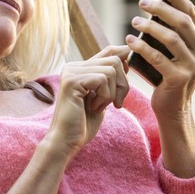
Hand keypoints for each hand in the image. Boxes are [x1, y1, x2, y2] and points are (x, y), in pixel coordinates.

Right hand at [44, 45, 129, 159]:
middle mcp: (74, 66)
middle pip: (114, 59)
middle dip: (123, 84)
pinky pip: (102, 79)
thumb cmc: (85, 123)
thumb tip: (127, 53)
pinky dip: (105, 96)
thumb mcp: (103, 96)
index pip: (110, 51)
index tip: (128, 79)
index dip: (125, 60)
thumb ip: (110, 77)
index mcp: (81, 68)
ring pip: (111, 69)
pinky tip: (94, 108)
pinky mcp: (72, 81)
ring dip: (113, 92)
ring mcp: (71, 72)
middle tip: (117, 103)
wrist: (67, 142)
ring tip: (100, 107)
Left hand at [126, 0, 194, 119]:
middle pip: (182, 22)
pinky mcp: (178, 79)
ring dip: (149, 26)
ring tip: (134, 21)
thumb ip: (194, 28)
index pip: (193, 13)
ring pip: (170, 38)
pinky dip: (141, 47)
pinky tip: (129, 40)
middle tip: (142, 1)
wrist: (173, 108)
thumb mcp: (188, 51)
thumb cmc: (175, 73)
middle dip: (161, 8)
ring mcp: (194, 68)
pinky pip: (157, 58)